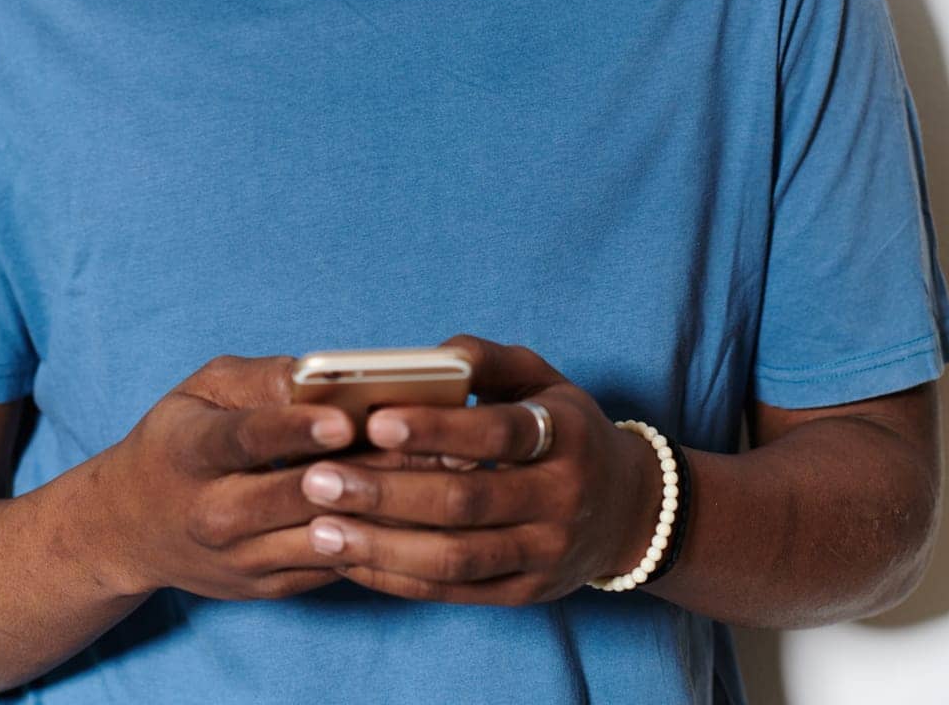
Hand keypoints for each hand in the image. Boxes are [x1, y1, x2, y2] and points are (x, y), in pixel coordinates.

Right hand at [96, 353, 452, 601]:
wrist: (130, 528)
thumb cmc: (179, 441)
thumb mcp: (202, 390)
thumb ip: (259, 378)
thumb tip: (318, 373)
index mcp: (193, 452)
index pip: (248, 439)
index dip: (298, 429)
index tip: (346, 419)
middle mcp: (214, 512)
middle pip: (297, 494)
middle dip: (365, 467)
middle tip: (428, 440)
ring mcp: (242, 558)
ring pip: (325, 535)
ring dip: (384, 504)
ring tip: (440, 471)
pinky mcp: (269, 586)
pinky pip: (333, 564)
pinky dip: (378, 536)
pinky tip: (422, 507)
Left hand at [298, 334, 662, 602]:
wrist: (629, 509)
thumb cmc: (566, 427)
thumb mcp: (542, 378)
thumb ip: (488, 360)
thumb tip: (432, 355)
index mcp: (565, 436)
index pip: (499, 432)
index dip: (438, 428)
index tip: (376, 419)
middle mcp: (561, 499)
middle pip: (465, 503)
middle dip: (385, 492)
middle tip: (319, 480)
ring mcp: (544, 554)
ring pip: (454, 558)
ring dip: (381, 546)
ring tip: (320, 529)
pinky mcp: (526, 593)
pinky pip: (454, 592)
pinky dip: (398, 579)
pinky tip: (351, 560)